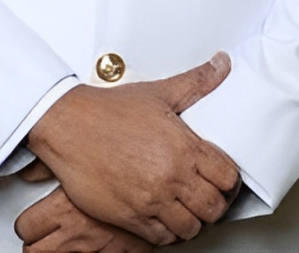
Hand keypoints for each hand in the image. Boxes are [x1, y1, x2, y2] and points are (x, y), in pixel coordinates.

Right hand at [27, 53, 239, 246]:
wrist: (69, 125)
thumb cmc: (109, 110)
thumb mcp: (158, 92)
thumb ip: (196, 81)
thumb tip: (222, 64)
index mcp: (183, 146)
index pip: (227, 177)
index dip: (229, 181)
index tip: (222, 179)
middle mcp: (171, 175)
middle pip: (214, 207)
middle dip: (214, 204)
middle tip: (205, 196)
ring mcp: (151, 199)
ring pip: (191, 228)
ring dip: (191, 220)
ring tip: (184, 207)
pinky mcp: (130, 216)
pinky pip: (162, 238)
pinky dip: (166, 231)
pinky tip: (162, 216)